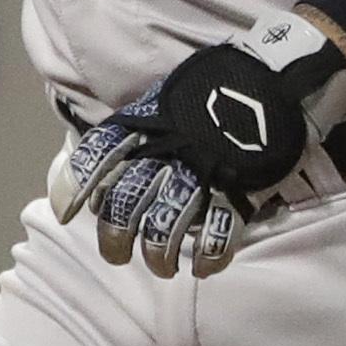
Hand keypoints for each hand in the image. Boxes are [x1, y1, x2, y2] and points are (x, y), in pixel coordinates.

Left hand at [52, 12, 345, 276]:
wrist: (278, 78)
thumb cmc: (216, 91)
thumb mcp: (167, 100)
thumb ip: (138, 129)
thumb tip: (109, 165)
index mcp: (146, 125)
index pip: (98, 155)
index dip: (76, 187)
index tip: (66, 214)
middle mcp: (167, 151)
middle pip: (126, 203)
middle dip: (114, 238)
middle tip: (116, 254)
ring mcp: (204, 172)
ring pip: (165, 226)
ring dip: (158, 256)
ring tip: (161, 267)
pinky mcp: (240, 190)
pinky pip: (219, 233)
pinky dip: (211, 257)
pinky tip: (206, 267)